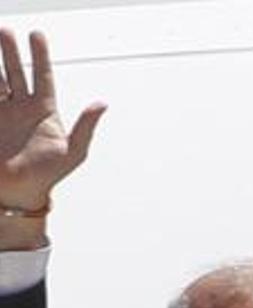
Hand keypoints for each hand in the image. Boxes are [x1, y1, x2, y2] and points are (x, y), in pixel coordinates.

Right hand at [0, 29, 104, 210]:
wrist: (21, 192)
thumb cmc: (50, 174)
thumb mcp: (74, 151)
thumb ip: (86, 127)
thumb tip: (102, 103)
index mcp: (44, 110)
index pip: (43, 76)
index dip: (40, 56)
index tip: (37, 35)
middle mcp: (22, 107)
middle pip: (16, 72)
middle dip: (10, 51)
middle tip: (5, 30)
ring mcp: (2, 113)